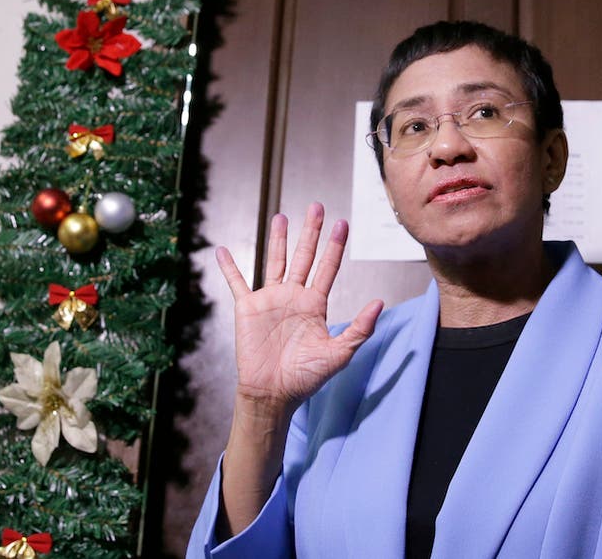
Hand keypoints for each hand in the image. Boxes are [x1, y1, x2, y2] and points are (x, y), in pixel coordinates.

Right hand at [216, 203, 383, 411]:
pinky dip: (229, 267)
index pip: (328, 268)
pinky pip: (237, 283)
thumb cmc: (307, 378)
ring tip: (281, 215)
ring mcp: (270, 300)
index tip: (343, 223)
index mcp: (315, 304)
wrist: (273, 394)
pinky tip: (222, 251)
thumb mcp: (339, 354)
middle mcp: (293, 296)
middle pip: (304, 256)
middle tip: (317, 206)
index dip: (335, 246)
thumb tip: (380, 302)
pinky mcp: (247, 309)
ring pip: (274, 261)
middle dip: (311, 232)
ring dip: (278, 239)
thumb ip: (359, 328)